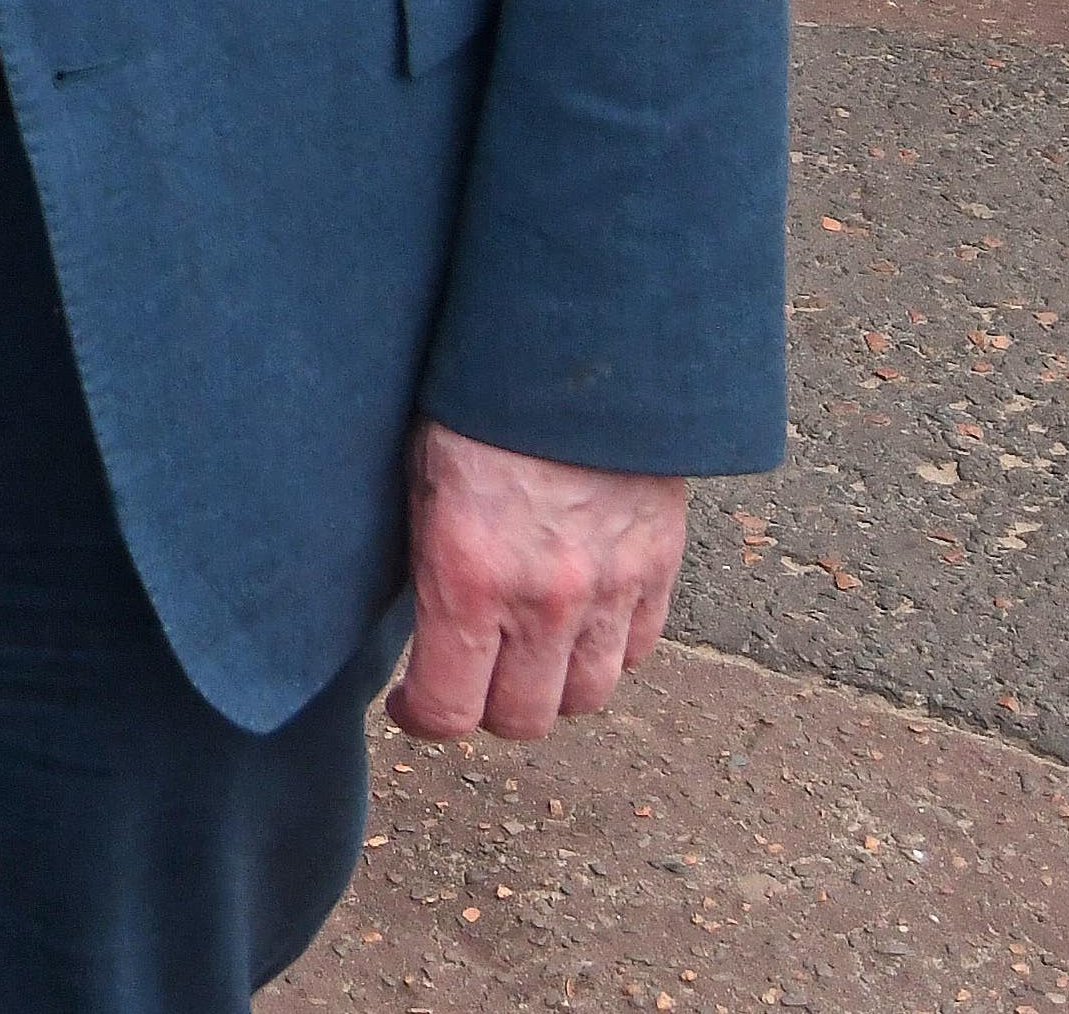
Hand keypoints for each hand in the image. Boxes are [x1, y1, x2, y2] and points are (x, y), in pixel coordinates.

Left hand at [389, 421, 686, 740]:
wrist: (573, 349)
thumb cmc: (476, 404)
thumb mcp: (417, 480)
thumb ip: (426, 563)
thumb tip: (419, 620)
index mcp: (467, 578)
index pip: (449, 711)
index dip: (422, 718)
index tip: (412, 703)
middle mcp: (542, 601)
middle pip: (523, 719)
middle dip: (487, 708)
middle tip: (468, 677)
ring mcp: (608, 590)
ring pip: (586, 696)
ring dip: (552, 686)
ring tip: (526, 652)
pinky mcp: (657, 570)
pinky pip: (636, 650)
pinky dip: (607, 650)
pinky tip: (578, 620)